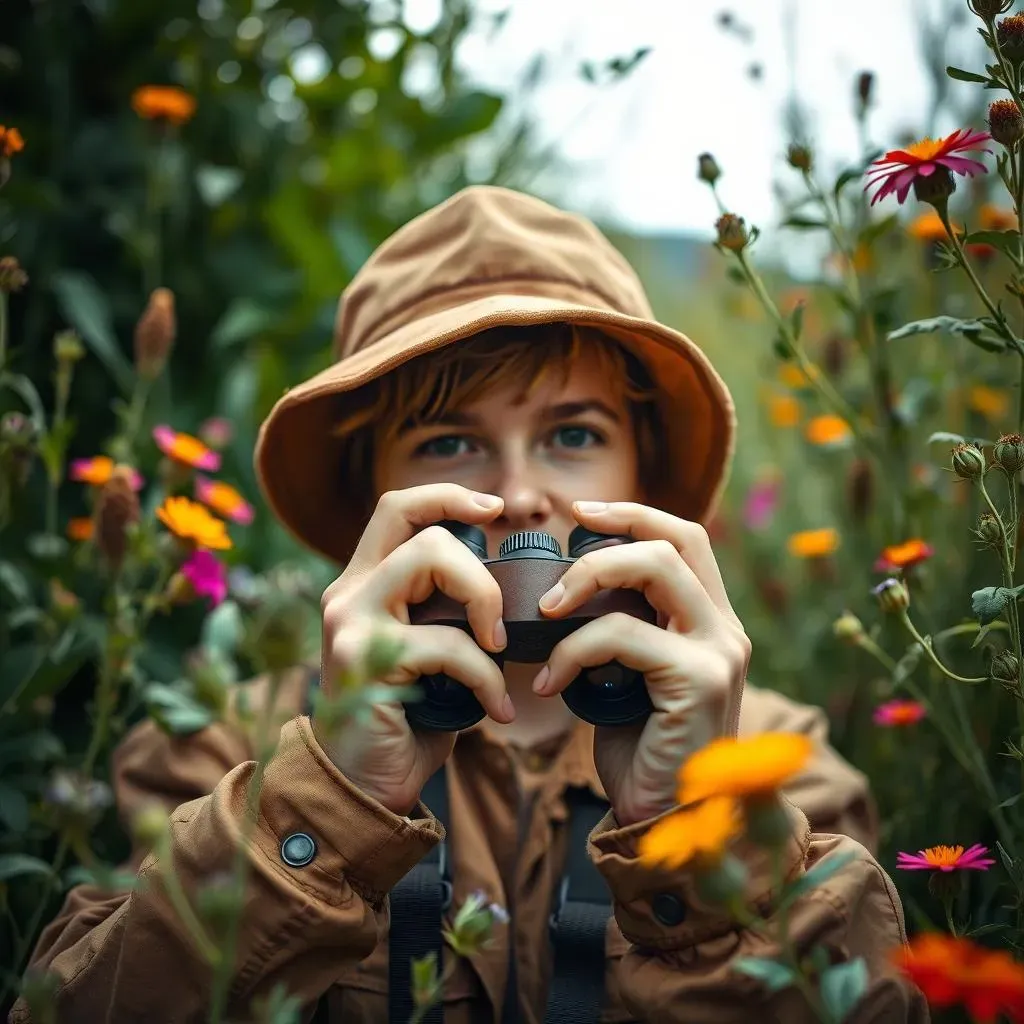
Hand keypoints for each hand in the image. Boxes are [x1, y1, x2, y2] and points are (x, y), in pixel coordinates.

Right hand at [312, 484, 512, 815]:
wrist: (362, 790)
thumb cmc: (408, 720)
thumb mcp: (428, 654)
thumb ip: (447, 614)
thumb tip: (507, 591)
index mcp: (364, 584)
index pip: (398, 508)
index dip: (448, 497)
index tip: (495, 509)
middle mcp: (349, 593)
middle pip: (420, 529)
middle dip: (478, 568)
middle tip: (499, 624)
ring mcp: (351, 622)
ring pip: (429, 560)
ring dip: (483, 603)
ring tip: (497, 652)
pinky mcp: (365, 658)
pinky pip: (447, 642)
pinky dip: (485, 675)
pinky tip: (498, 711)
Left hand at [533, 501, 750, 826]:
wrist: (665, 829)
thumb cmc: (639, 754)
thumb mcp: (627, 678)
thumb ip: (619, 633)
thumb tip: (567, 594)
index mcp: (712, 624)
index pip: (686, 539)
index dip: (634, 515)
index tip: (581, 512)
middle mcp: (726, 631)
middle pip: (676, 539)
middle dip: (611, 533)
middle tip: (559, 554)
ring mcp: (720, 652)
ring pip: (655, 568)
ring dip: (587, 579)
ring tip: (546, 612)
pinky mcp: (700, 679)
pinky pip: (621, 635)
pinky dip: (572, 652)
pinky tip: (547, 685)